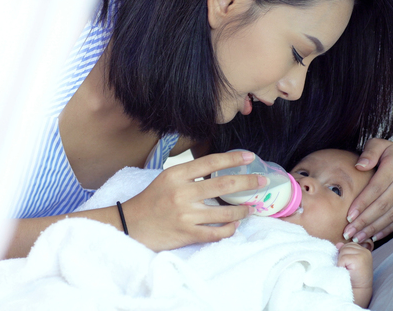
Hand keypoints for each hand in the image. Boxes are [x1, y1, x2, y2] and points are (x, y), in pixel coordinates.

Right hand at [122, 151, 264, 251]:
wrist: (130, 226)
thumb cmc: (150, 201)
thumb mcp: (166, 179)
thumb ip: (190, 175)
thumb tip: (220, 171)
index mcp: (176, 175)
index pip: (211, 162)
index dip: (233, 159)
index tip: (250, 157)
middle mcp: (182, 193)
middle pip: (224, 185)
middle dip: (248, 182)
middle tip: (262, 181)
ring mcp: (186, 215)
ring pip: (225, 212)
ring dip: (243, 210)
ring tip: (250, 208)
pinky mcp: (187, 234)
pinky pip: (217, 233)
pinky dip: (229, 229)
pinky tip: (234, 225)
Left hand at [336, 242, 372, 307]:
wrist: (359, 289)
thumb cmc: (353, 276)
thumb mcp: (349, 261)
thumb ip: (345, 251)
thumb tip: (338, 244)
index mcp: (364, 250)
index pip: (349, 245)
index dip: (345, 254)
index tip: (348, 264)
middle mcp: (365, 251)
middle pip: (345, 247)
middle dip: (342, 257)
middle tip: (348, 268)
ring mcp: (363, 254)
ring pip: (343, 251)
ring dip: (341, 261)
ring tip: (348, 269)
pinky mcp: (358, 259)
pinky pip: (343, 258)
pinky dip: (341, 265)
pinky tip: (347, 271)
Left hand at [344, 139, 392, 243]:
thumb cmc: (386, 152)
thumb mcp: (377, 144)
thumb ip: (369, 153)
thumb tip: (360, 166)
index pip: (376, 188)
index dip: (362, 203)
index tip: (348, 216)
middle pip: (383, 205)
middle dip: (364, 221)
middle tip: (348, 232)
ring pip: (391, 215)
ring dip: (373, 229)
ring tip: (357, 238)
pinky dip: (386, 230)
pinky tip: (373, 237)